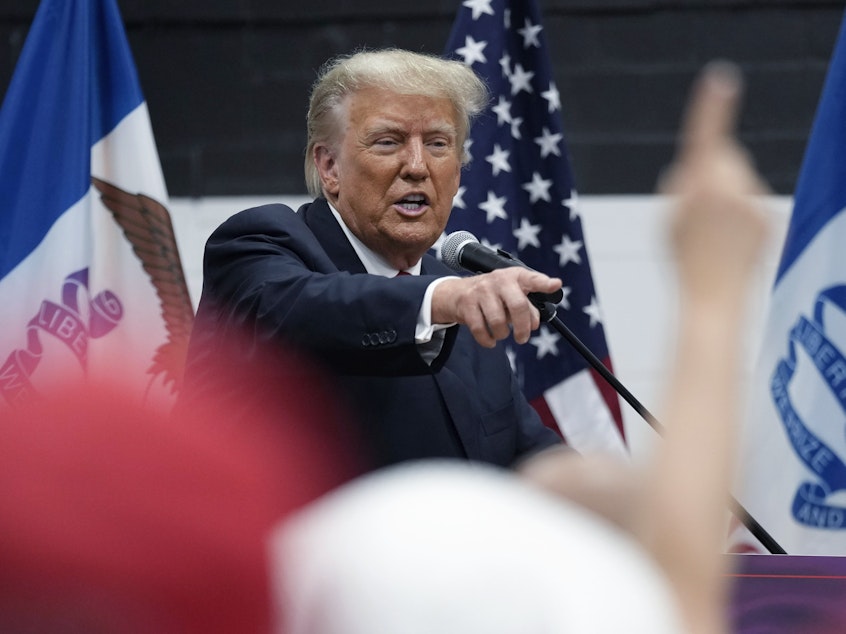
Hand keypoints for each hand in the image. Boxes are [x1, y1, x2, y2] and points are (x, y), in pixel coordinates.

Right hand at [432, 268, 562, 346]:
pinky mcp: (467, 304)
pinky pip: (480, 329)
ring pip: (498, 321)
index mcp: (515, 277)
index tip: (555, 285)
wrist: (458, 293)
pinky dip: (488, 340)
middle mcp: (499, 281)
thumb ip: (528, 307)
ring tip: (502, 333)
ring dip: (502, 334)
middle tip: (522, 338)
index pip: (532, 279)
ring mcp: (481, 291)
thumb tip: (534, 324)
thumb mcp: (512, 294)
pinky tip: (491, 340)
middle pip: (518, 305)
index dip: (544, 283)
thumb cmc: (493, 295)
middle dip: (523, 327)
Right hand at [660, 62, 769, 304]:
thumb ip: (680, 184)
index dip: (711, 107)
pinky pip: (751, 200)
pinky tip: (730, 241)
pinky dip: (740, 213)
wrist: (714, 299)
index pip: (705, 138)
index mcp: (701, 187)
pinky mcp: (770, 216)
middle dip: (709, 172)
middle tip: (693, 214)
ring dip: (724, 195)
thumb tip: (695, 167)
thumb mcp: (666, 219)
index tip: (720, 79)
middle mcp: (733, 190)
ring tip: (712, 235)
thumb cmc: (683, 261)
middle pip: (722, 157)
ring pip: (737, 180)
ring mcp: (755, 203)